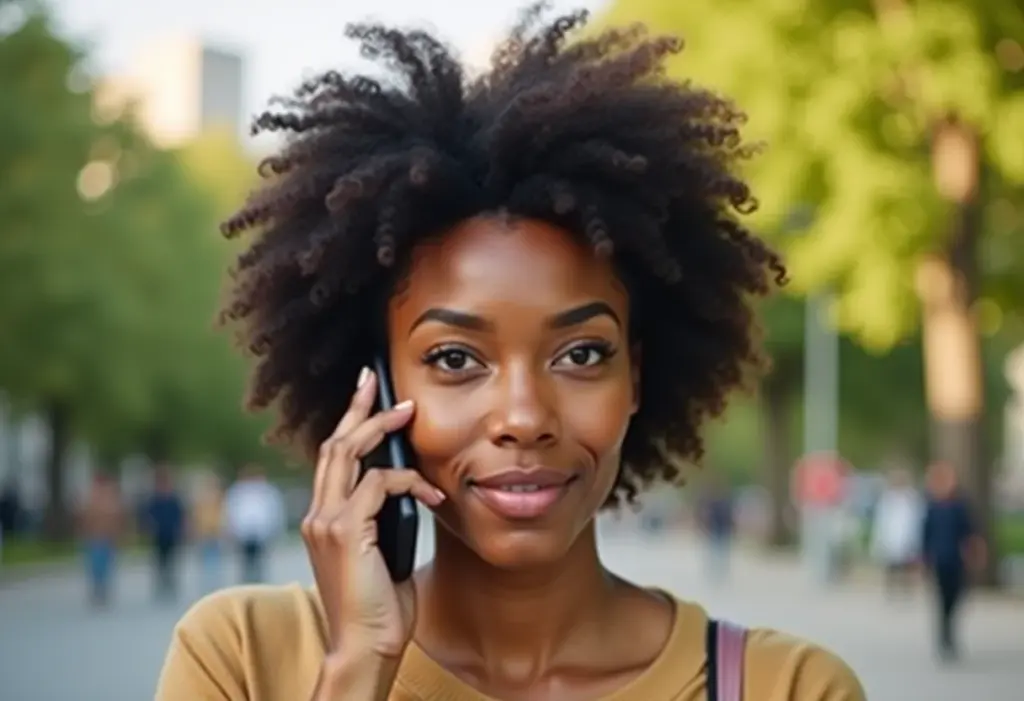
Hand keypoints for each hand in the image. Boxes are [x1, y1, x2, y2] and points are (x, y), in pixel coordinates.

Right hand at [302, 367, 443, 657]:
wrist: (365, 647)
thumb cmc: (379, 608)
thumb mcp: (384, 554)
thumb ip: (386, 521)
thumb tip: (412, 493)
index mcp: (324, 520)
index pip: (331, 461)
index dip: (348, 425)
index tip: (364, 397)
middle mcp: (317, 516)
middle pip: (333, 446)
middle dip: (356, 409)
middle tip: (375, 380)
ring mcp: (326, 522)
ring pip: (348, 454)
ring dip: (379, 428)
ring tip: (406, 412)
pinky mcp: (344, 531)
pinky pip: (378, 485)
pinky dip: (408, 482)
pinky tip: (433, 496)